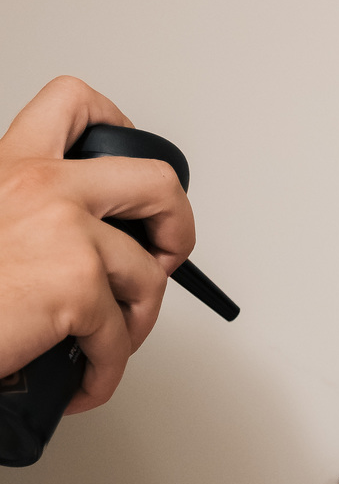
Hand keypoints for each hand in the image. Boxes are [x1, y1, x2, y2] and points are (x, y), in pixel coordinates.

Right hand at [0, 75, 194, 410]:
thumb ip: (23, 208)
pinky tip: (84, 379)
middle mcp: (44, 186)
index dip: (121, 129)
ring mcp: (67, 233)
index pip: (74, 104)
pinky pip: (122, 338)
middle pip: (156, 182)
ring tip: (107, 341)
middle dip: (178, 228)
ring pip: (149, 275)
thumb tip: (72, 235)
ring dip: (138, 319)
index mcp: (15, 164)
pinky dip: (106, 371)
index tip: (128, 167)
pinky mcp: (78, 287)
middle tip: (164, 258)